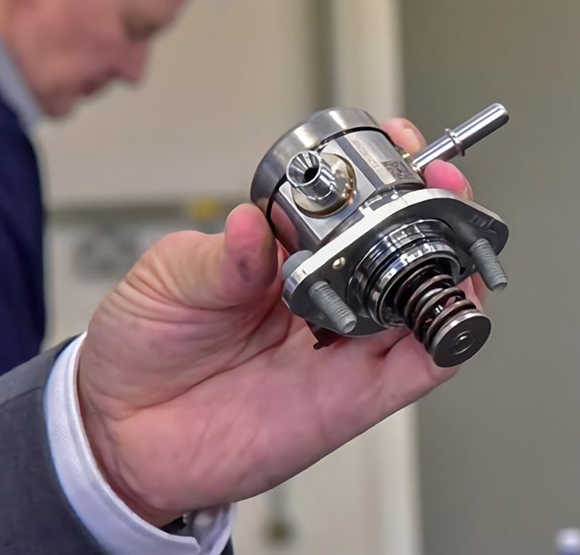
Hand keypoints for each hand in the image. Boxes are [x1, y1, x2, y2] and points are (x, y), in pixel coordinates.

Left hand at [77, 118, 483, 526]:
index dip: (386, 174)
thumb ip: (219, 259)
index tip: (399, 147)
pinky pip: (415, 371)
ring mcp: (342, 350)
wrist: (123, 431)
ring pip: (424, 306)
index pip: (353, 208)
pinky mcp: (352, 401)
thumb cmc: (143, 346)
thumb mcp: (167, 280)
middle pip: (403, 251)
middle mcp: (324, 299)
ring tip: (457, 237)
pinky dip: (447, 340)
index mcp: (286, 258)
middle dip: (436, 211)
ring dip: (454, 269)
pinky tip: (453, 310)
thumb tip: (255, 227)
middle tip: (438, 186)